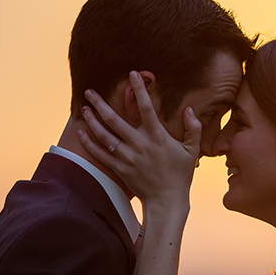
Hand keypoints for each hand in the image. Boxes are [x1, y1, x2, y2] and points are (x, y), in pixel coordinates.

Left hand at [78, 71, 200, 209]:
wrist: (167, 200)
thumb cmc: (180, 174)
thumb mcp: (192, 150)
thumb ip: (193, 128)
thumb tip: (189, 109)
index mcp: (157, 136)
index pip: (146, 107)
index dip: (139, 89)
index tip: (132, 73)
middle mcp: (140, 144)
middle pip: (115, 119)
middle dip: (101, 103)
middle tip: (89, 91)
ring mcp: (128, 157)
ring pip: (105, 135)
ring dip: (93, 120)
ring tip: (85, 108)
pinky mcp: (120, 169)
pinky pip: (100, 153)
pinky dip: (89, 142)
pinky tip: (82, 132)